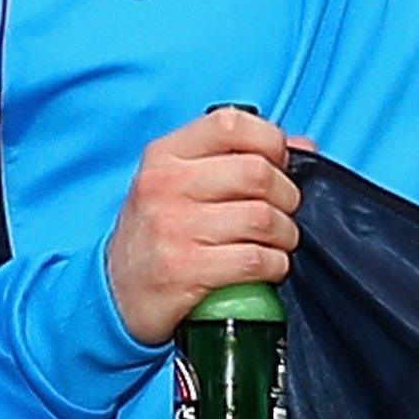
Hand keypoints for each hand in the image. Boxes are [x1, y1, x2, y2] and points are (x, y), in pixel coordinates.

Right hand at [105, 107, 307, 344]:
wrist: (115, 294)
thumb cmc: (158, 235)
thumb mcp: (179, 185)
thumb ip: (236, 158)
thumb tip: (304, 147)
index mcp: (164, 157)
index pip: (232, 124)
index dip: (271, 142)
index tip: (276, 166)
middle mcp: (162, 187)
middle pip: (258, 174)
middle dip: (287, 198)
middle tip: (280, 215)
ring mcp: (170, 228)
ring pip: (263, 219)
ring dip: (284, 237)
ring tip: (273, 245)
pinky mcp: (182, 270)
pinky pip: (255, 260)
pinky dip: (274, 266)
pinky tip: (263, 269)